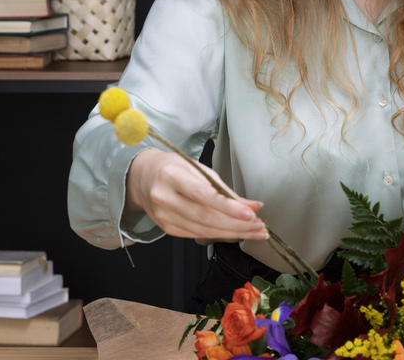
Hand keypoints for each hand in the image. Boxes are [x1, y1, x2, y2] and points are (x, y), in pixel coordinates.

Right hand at [125, 148, 268, 240]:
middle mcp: (164, 197)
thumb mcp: (199, 169)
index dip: (227, 207)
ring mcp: (163, 216)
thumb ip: (224, 189)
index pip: (203, 195)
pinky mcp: (166, 228)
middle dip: (236, 225)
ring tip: (254, 232)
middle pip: (205, 217)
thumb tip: (252, 206)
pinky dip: (219, 235)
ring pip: (203, 230)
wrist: (144, 178)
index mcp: (171, 175)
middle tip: (259, 227)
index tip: (250, 213)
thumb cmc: (174, 169)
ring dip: (233, 233)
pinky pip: (197, 235)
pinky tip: (235, 233)